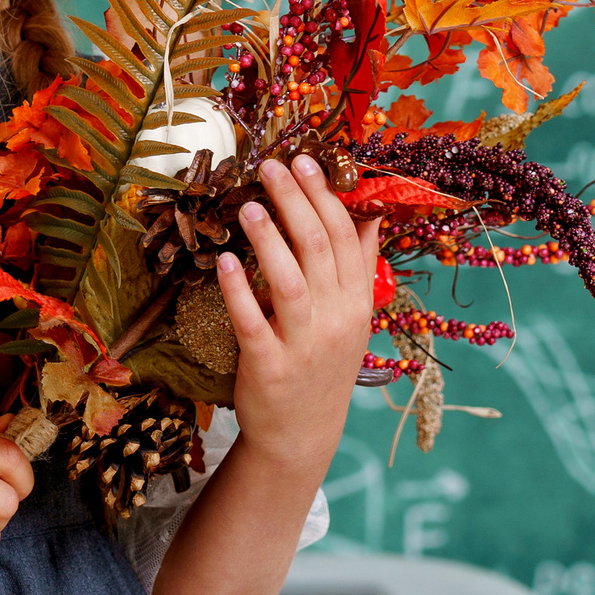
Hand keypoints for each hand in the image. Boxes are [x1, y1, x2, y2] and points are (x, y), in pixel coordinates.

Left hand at [216, 154, 382, 480]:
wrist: (302, 434)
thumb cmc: (323, 366)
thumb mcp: (352, 318)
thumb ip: (359, 266)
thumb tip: (369, 215)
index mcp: (356, 302)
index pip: (344, 237)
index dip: (324, 195)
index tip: (304, 160)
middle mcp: (336, 319)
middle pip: (317, 248)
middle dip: (295, 201)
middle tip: (271, 166)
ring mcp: (303, 344)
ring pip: (290, 281)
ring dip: (269, 238)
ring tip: (250, 204)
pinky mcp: (269, 367)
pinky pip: (253, 322)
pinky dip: (239, 290)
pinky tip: (224, 261)